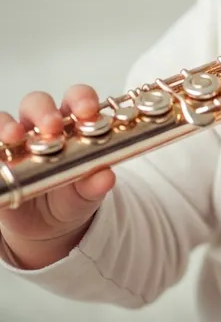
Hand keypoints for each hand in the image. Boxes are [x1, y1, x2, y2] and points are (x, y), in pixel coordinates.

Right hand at [0, 85, 114, 268]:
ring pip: (7, 120)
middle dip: (44, 112)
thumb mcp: (87, 192)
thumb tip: (106, 177)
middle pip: (39, 103)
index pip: (78, 99)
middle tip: (52, 127)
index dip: (82, 99)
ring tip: (14, 138)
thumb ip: (96, 183)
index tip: (87, 111)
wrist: (48, 225)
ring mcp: (18, 141)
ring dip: (9, 126)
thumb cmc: (73, 195)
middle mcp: (43, 127)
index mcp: (74, 124)